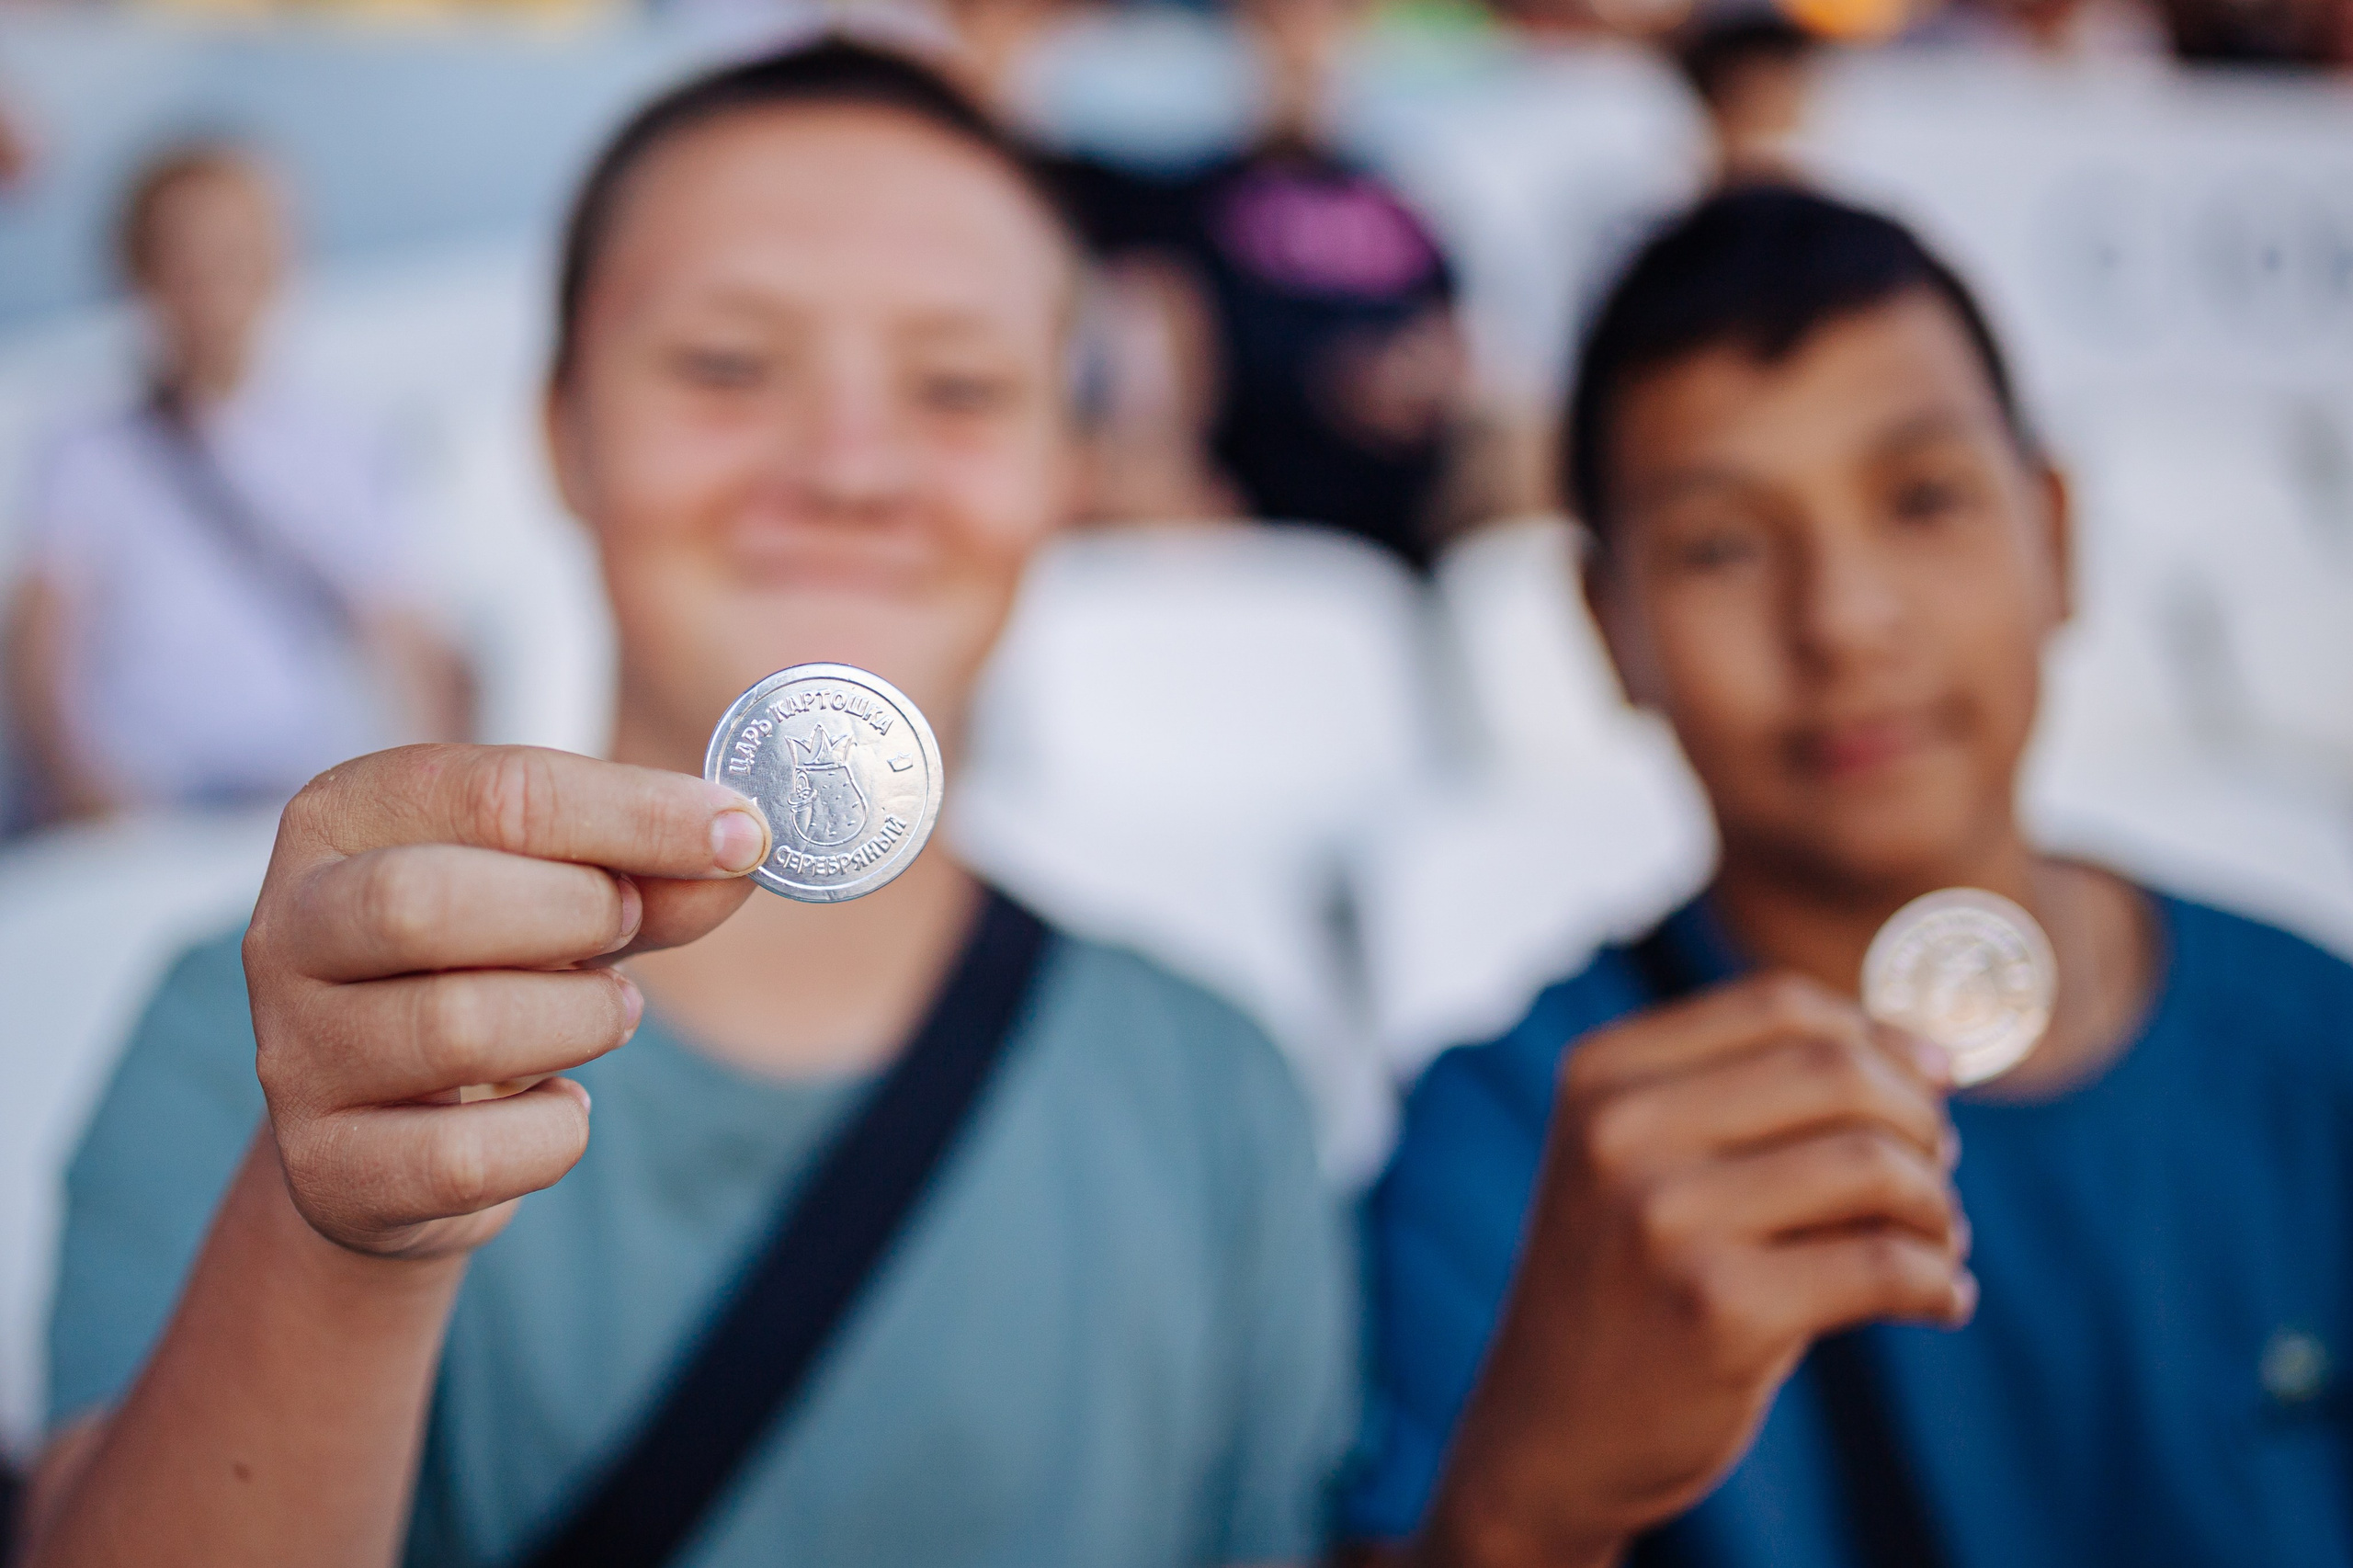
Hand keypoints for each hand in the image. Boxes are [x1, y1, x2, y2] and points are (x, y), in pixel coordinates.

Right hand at [243, 744, 771, 1259]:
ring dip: (578, 1019)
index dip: (636, 812)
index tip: (742, 834)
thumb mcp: (565, 901)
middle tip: (630, 927)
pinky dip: (554, 1131)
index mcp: (343, 819)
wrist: (394, 1137)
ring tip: (604, 1014)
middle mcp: (287, 927)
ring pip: (454, 1027)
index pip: (491, 790)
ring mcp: (294, 1053)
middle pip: (425, 901)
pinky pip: (468, 1155)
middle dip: (573, 913)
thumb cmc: (485, 974)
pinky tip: (558, 1105)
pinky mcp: (325, 1167)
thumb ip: (649, 875)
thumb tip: (740, 853)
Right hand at [1421, 973, 1969, 1567]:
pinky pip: (1884, 1266)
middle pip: (1833, 1071)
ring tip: (1940, 1243)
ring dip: (1936, 1206)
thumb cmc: (1628, 1286)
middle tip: (1938, 1171)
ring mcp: (1664, 1219)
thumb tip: (1934, 1056)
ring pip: (1870, 1165)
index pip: (1778, 1004)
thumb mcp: (1644, 1162)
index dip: (1878, 1033)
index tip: (1936, 1076)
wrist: (1549, 1434)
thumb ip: (1754, 1097)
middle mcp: (1620, 1132)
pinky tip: (1941, 1301)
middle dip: (1917, 1119)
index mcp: (1601, 1075)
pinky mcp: (1718, 1309)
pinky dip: (1940, 1281)